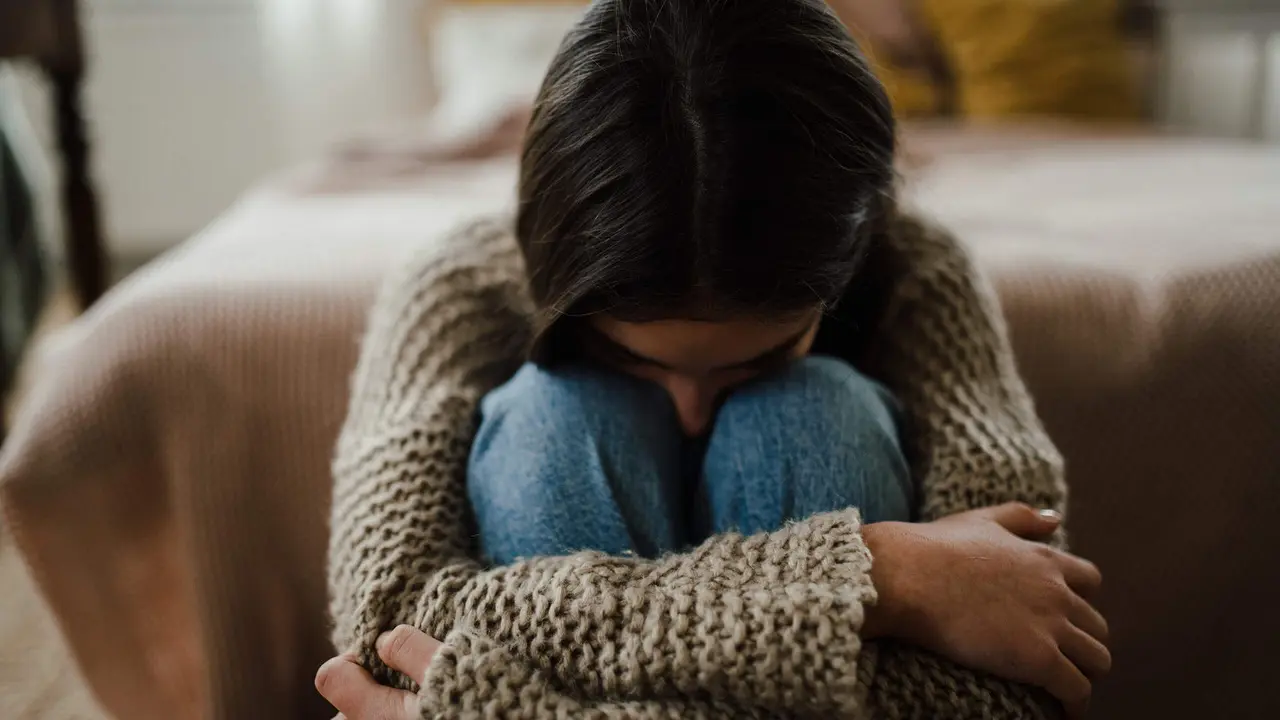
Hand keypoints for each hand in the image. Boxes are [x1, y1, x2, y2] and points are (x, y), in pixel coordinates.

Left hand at [316, 626, 442, 719]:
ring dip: (378, 714)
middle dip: (365, 692)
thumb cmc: (483, 707)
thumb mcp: (454, 667)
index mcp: (377, 715)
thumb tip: (383, 640)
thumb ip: (410, 648)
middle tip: (405, 685)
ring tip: (414, 708)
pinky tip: (422, 717)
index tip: (386, 655)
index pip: (330, 676)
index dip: (354, 656)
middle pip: (342, 712)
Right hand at [862, 503, 1109, 718]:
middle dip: (1084, 643)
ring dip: (1085, 675)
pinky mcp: (1039, 659)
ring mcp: (1051, 626)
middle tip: (1062, 659)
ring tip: (1065, 689)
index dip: (1080, 601)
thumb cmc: (935, 547)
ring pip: (1097, 660)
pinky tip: (1065, 713)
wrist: (909, 575)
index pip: (1090, 582)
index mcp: (1045, 560)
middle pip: (1097, 626)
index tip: (1063, 616)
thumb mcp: (981, 520)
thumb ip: (1021, 517)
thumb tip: (1055, 519)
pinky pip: (1077, 690)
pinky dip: (1076, 705)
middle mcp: (1057, 592)